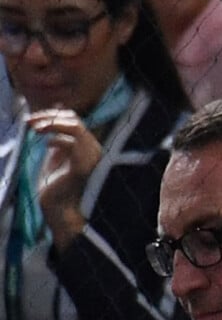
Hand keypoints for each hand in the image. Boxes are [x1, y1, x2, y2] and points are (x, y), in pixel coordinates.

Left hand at [26, 109, 101, 251]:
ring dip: (51, 124)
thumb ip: (55, 133)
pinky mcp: (83, 167)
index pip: (73, 120)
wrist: (57, 209)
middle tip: (29, 122)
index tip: (32, 120)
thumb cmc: (55, 184)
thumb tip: (54, 110)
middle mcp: (94, 151)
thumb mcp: (54, 153)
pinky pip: (72, 143)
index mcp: (87, 147)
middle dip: (48, 117)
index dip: (52, 115)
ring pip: (76, 127)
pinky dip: (56, 139)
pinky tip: (46, 145)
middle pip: (74, 120)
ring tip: (34, 129)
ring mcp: (91, 159)